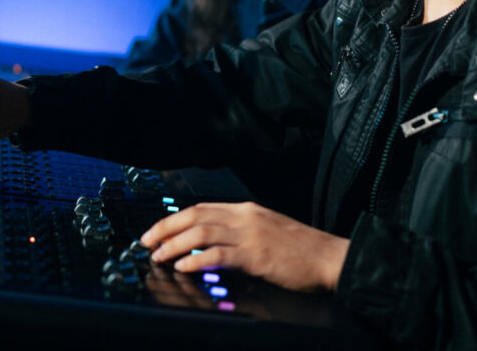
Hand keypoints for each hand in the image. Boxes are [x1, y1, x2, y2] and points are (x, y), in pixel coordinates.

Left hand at [140, 201, 349, 292]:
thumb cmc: (300, 249)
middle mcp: (245, 217)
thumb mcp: (266, 229)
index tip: (156, 231)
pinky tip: (184, 267)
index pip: (200, 208)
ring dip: (175, 245)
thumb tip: (207, 241)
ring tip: (160, 256)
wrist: (329, 257)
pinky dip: (197, 260)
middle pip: (195, 216)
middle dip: (166, 229)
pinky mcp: (257, 256)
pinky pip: (219, 254)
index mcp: (246, 210)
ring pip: (201, 233)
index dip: (174, 219)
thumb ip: (239, 230)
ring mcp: (251, 235)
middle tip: (147, 242)